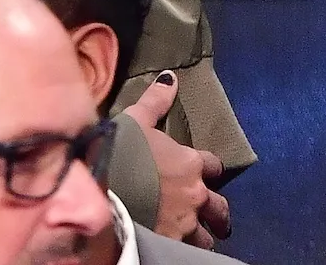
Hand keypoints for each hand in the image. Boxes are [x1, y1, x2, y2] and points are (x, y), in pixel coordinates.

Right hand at [122, 71, 231, 248]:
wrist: (106, 188)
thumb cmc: (121, 150)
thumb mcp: (135, 119)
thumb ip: (155, 101)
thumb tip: (171, 78)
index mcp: (190, 163)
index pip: (212, 165)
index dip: (206, 167)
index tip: (199, 168)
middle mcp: (195, 194)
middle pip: (219, 207)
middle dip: (216, 211)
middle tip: (210, 213)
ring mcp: (187, 222)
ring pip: (207, 234)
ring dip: (202, 233)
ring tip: (193, 234)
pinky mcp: (174, 242)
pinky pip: (189, 250)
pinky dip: (185, 247)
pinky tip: (176, 244)